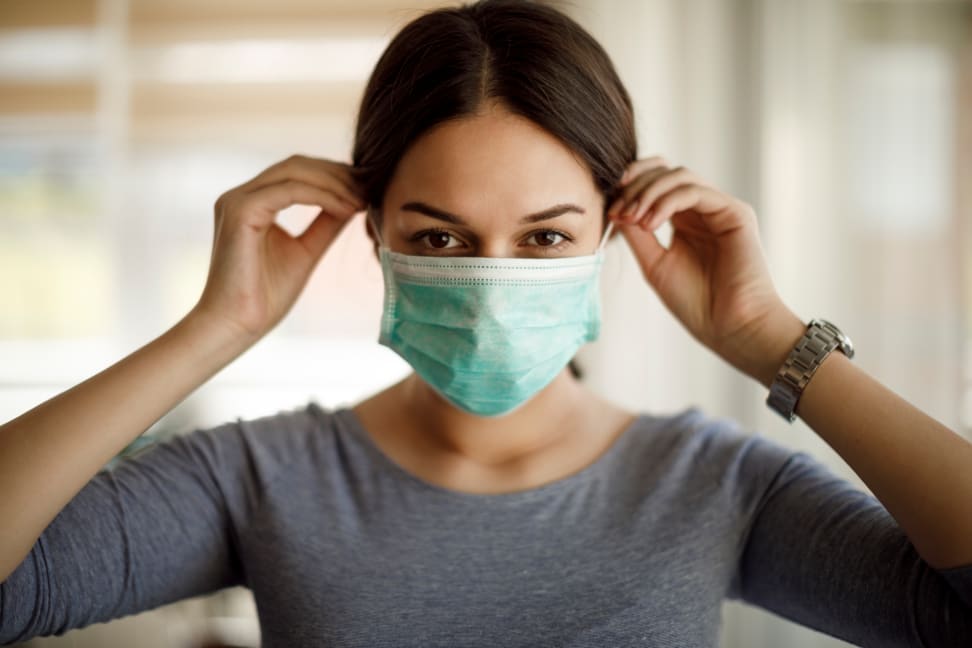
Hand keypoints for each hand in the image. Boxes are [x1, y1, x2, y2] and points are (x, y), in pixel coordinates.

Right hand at [191, 155, 364, 340]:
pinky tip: (347, 209)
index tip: (367, 188)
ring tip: (363, 200)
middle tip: (371, 188)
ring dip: (335, 183)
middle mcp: (240, 195)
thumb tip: (354, 202)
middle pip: (297, 165)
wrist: (236, 325)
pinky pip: (290, 190)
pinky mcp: (240, 211)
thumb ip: (325, 224)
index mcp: (252, 203)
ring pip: (295, 172)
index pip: (297, 173)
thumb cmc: (265, 298)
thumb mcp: (306, 252)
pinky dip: (323, 196)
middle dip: (338, 174)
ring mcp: (237, 200)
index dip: (334, 176)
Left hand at [607, 157, 804, 384]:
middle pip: (666, 172)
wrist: (731, 328)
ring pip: (680, 176)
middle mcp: (703, 210)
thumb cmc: (697, 303)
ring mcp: (720, 208)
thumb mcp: (654, 263)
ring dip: (649, 192)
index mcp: (684, 220)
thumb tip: (614, 207)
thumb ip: (636, 234)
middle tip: (618, 210)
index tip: (609, 208)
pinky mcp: (735, 212)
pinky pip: (695, 191)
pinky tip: (650, 224)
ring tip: (632, 218)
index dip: (630, 187)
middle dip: (636, 185)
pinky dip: (668, 202)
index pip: (655, 183)